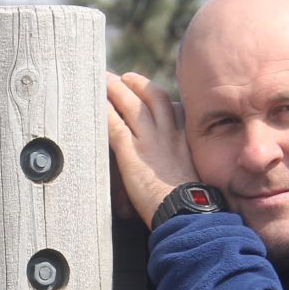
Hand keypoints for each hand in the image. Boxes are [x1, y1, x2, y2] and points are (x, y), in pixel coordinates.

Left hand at [105, 71, 195, 227]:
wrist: (189, 213)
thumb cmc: (191, 204)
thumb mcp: (193, 176)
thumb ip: (180, 166)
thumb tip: (169, 174)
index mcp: (185, 139)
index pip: (174, 108)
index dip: (160, 98)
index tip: (150, 92)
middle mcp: (169, 134)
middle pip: (153, 97)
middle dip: (136, 84)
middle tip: (123, 77)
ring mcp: (150, 141)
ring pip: (132, 105)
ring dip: (116, 90)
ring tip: (104, 81)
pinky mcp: (132, 153)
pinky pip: (114, 125)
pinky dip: (104, 112)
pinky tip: (95, 105)